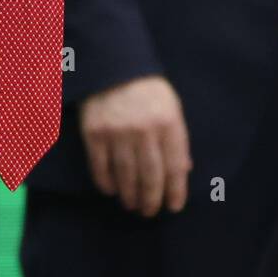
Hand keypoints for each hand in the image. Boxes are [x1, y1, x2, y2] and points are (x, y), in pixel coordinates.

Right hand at [79, 75, 191, 216]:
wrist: (112, 64)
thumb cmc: (146, 89)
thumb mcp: (171, 107)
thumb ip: (177, 139)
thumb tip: (183, 172)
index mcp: (168, 122)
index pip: (174, 167)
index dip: (175, 191)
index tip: (173, 207)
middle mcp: (144, 130)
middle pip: (150, 176)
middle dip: (151, 200)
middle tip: (149, 212)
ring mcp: (117, 132)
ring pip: (126, 176)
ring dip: (130, 196)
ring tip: (132, 205)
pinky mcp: (94, 132)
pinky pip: (100, 167)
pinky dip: (106, 183)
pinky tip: (111, 190)